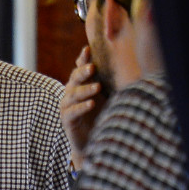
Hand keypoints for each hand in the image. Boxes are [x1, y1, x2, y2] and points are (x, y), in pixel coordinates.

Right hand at [60, 46, 105, 167]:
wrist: (93, 140)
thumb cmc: (101, 115)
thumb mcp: (106, 96)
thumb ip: (107, 81)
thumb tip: (122, 64)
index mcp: (80, 84)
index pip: (80, 68)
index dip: (83, 59)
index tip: (88, 49)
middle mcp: (71, 93)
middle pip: (74, 79)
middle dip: (83, 72)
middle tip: (92, 67)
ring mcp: (67, 106)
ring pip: (73, 94)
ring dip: (85, 90)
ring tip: (97, 87)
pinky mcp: (67, 120)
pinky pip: (72, 112)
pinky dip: (81, 107)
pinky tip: (91, 104)